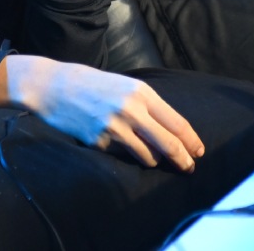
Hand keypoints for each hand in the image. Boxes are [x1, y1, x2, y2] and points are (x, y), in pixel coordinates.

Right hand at [0, 56, 204, 170]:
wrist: (54, 86)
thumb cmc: (93, 85)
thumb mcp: (125, 86)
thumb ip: (147, 105)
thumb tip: (172, 130)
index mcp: (142, 93)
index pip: (177, 123)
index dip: (191, 141)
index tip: (198, 152)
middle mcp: (131, 110)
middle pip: (168, 143)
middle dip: (182, 160)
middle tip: (189, 168)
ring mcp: (114, 127)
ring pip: (148, 156)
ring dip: (154, 161)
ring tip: (153, 159)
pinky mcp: (98, 141)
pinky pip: (122, 156)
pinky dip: (126, 156)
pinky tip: (119, 148)